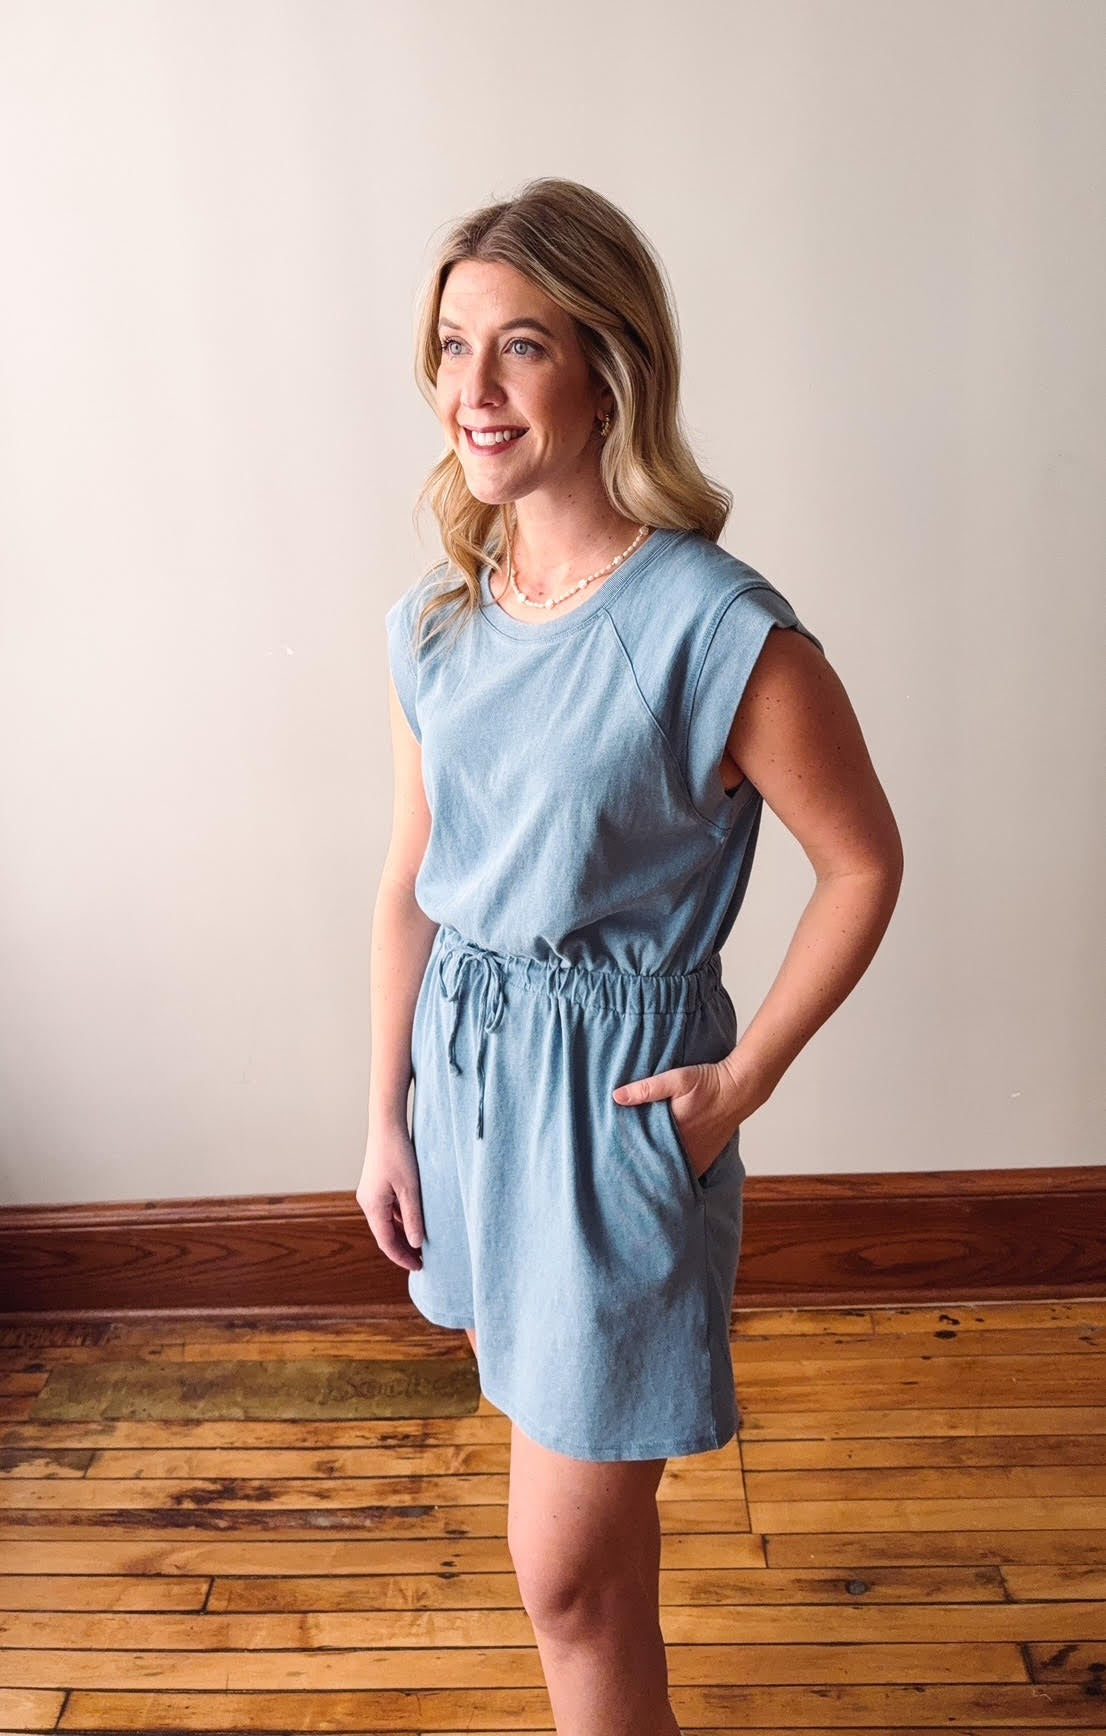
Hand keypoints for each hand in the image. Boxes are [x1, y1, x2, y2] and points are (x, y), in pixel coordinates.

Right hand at [356, 1124, 424, 1271]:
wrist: (387, 1126)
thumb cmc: (398, 1154)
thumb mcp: (411, 1188)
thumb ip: (414, 1217)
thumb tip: (417, 1243)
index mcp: (373, 1206)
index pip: (386, 1242)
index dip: (402, 1257)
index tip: (419, 1267)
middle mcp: (368, 1202)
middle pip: (385, 1234)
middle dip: (402, 1249)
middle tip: (422, 1261)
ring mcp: (371, 1194)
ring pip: (387, 1222)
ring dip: (403, 1234)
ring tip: (422, 1244)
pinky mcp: (376, 1186)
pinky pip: (388, 1210)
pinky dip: (401, 1220)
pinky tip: (415, 1222)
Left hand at [612, 1057, 762, 1180]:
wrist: (739, 1089)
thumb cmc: (708, 1082)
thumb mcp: (676, 1079)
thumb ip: (646, 1089)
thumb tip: (617, 1096)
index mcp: (675, 1132)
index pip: (647, 1153)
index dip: (632, 1158)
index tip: (618, 1160)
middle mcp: (688, 1149)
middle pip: (659, 1167)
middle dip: (644, 1168)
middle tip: (626, 1171)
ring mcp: (700, 1155)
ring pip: (675, 1172)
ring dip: (662, 1171)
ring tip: (644, 1174)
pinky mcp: (709, 1156)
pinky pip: (690, 1171)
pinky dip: (678, 1172)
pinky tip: (668, 1170)